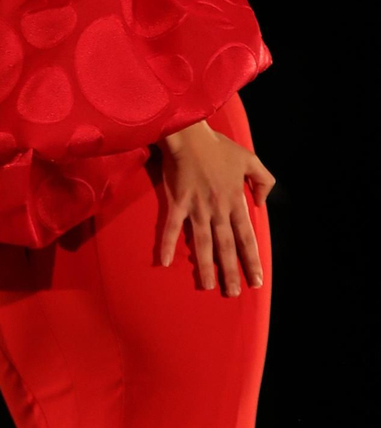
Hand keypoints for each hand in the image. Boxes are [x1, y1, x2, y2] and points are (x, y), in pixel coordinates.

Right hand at [159, 120, 273, 294]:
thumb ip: (263, 180)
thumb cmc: (219, 147)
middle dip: (231, 271)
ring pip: (203, 243)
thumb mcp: (250, 159)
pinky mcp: (177, 203)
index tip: (255, 279)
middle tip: (234, 293)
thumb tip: (262, 203)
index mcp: (235, 200)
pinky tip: (165, 263)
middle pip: (226, 246)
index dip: (251, 259)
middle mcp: (218, 209)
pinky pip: (172, 228)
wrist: (190, 134)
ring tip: (208, 287)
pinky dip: (168, 245)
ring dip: (205, 267)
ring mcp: (197, 208)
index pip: (247, 237)